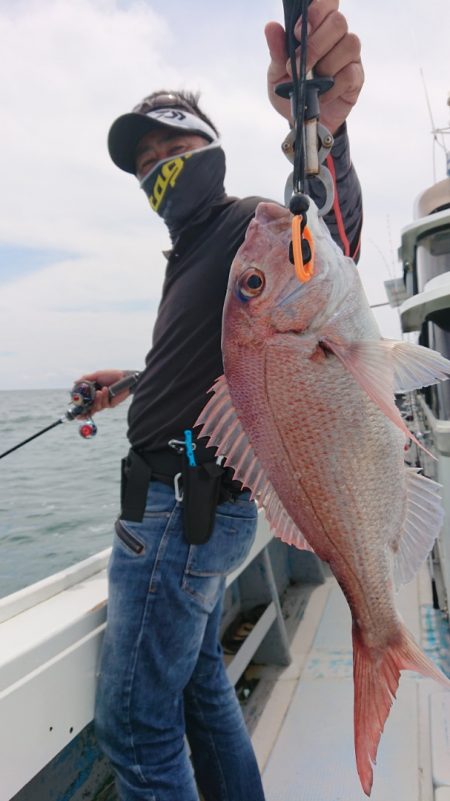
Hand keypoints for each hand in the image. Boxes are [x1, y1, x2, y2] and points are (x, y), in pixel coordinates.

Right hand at [74, 369, 129, 416]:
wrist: (124, 377)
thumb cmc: (111, 375)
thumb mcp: (97, 375)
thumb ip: (86, 379)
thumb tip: (75, 382)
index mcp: (92, 392)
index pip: (84, 402)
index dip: (80, 408)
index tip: (76, 412)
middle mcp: (97, 398)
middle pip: (89, 409)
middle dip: (85, 412)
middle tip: (80, 413)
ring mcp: (104, 402)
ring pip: (96, 407)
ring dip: (96, 400)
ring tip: (99, 392)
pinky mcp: (110, 404)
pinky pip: (104, 404)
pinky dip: (104, 397)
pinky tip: (106, 390)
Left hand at [265, 0, 363, 133]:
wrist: (302, 120)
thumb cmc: (291, 90)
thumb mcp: (277, 72)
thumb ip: (277, 50)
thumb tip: (271, 27)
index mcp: (318, 28)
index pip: (327, 3)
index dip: (317, 10)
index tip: (299, 32)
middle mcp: (337, 38)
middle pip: (338, 22)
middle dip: (316, 44)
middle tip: (298, 66)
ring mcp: (349, 57)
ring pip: (349, 45)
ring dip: (326, 65)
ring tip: (310, 83)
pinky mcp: (356, 79)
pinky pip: (350, 74)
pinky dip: (333, 87)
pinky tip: (321, 95)